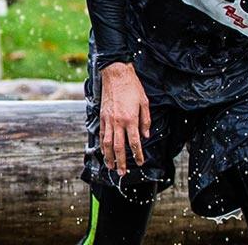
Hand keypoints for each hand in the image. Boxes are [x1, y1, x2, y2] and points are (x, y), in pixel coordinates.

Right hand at [98, 62, 150, 176]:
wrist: (115, 74)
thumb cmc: (132, 87)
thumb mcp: (145, 102)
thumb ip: (146, 120)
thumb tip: (146, 135)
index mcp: (131, 119)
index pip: (135, 143)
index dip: (138, 155)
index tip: (140, 163)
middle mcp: (118, 122)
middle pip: (119, 147)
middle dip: (121, 162)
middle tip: (122, 173)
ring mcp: (108, 120)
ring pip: (108, 143)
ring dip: (109, 157)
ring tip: (110, 167)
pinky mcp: (102, 116)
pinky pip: (102, 134)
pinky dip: (102, 145)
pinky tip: (104, 152)